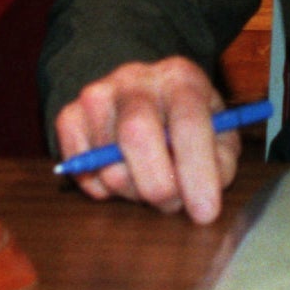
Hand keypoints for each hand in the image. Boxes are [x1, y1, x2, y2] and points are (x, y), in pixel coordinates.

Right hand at [53, 57, 241, 223]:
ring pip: (106, 164)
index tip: (205, 213)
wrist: (145, 97)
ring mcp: (97, 94)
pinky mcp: (69, 115)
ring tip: (148, 180)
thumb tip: (202, 193)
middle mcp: (135, 78)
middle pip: (137, 135)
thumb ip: (221, 163)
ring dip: (132, 191)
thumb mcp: (219, 135)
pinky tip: (121, 172)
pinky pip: (80, 170)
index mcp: (181, 77)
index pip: (188, 122)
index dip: (197, 171)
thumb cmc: (187, 124)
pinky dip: (101, 188)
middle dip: (157, 186)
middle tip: (171, 204)